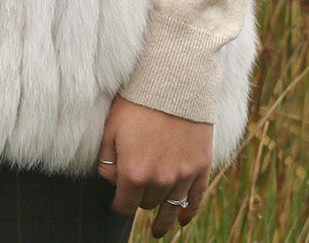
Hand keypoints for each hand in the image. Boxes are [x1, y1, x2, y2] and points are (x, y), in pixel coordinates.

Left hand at [96, 94, 212, 237]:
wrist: (172, 79)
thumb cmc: (137, 100)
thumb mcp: (111, 127)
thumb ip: (107, 159)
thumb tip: (111, 179)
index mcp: (134, 173)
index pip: (124, 205)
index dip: (119, 204)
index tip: (118, 202)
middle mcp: (159, 180)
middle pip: (147, 203)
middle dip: (139, 197)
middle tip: (137, 188)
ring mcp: (183, 175)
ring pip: (170, 207)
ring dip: (162, 215)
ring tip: (158, 229)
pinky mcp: (201, 166)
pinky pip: (196, 199)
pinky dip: (189, 212)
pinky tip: (183, 221)